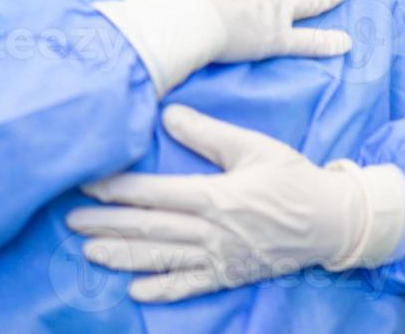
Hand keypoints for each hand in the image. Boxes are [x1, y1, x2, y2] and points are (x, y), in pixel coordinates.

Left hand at [68, 105, 404, 301]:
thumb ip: (207, 133)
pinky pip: (191, 286)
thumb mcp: (253, 146)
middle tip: (71, 220)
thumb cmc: (292, 177)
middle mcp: (212, 231)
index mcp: (215, 196)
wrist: (333, 221)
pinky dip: (163, 289)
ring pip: (163, 258)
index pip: (154, 193)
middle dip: (107, 223)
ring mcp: (220, 257)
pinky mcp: (231, 275)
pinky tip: (135, 290)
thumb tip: (167, 114)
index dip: (116, 188)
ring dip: (123, 255)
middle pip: (150, 227)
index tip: (86, 181)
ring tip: (89, 252)